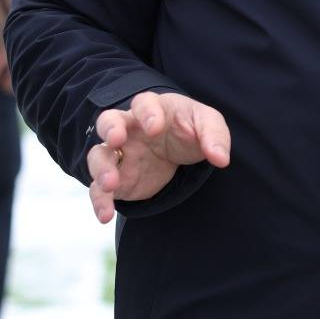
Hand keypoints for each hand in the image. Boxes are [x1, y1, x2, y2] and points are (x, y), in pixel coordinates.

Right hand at [86, 89, 230, 223]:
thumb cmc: (189, 129)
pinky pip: (100, 190)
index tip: (155, 127)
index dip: (147, 112)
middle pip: (108, 121)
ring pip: (98, 156)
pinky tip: (106, 215)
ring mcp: (120, 154)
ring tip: (111, 183)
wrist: (178, 151)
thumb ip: (215, 137)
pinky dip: (100, 201)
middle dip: (110, 129)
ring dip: (101, 169)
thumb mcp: (207, 125)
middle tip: (117, 139)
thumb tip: (221, 158)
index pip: (144, 103)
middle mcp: (129, 128)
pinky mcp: (118, 180)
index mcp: (153, 109)